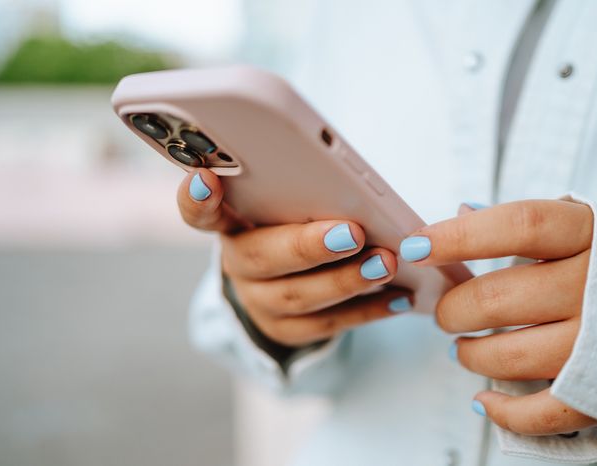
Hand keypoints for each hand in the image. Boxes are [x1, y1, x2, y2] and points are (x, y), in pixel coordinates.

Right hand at [178, 169, 409, 346]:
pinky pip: (328, 324)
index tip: (207, 179)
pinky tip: (399, 295)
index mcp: (231, 222)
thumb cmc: (296, 225)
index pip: (199, 212)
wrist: (289, 281)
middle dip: (309, 246)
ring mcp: (259, 302)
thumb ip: (303, 194)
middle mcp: (238, 264)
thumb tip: (351, 189)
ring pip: (298, 296)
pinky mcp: (287, 331)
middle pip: (262, 258)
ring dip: (347, 280)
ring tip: (385, 263)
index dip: (198, 198)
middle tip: (353, 232)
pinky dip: (368, 310)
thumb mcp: (292, 206)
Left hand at [400, 200, 596, 434]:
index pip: (517, 226)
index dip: (459, 236)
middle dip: (455, 309)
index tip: (417, 245)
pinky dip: (503, 412)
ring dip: (470, 355)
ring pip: (509, 356)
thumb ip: (532, 223)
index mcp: (594, 235)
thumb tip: (461, 212)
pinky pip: (541, 413)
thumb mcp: (595, 226)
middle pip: (498, 298)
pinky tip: (484, 400)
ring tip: (464, 349)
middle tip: (447, 313)